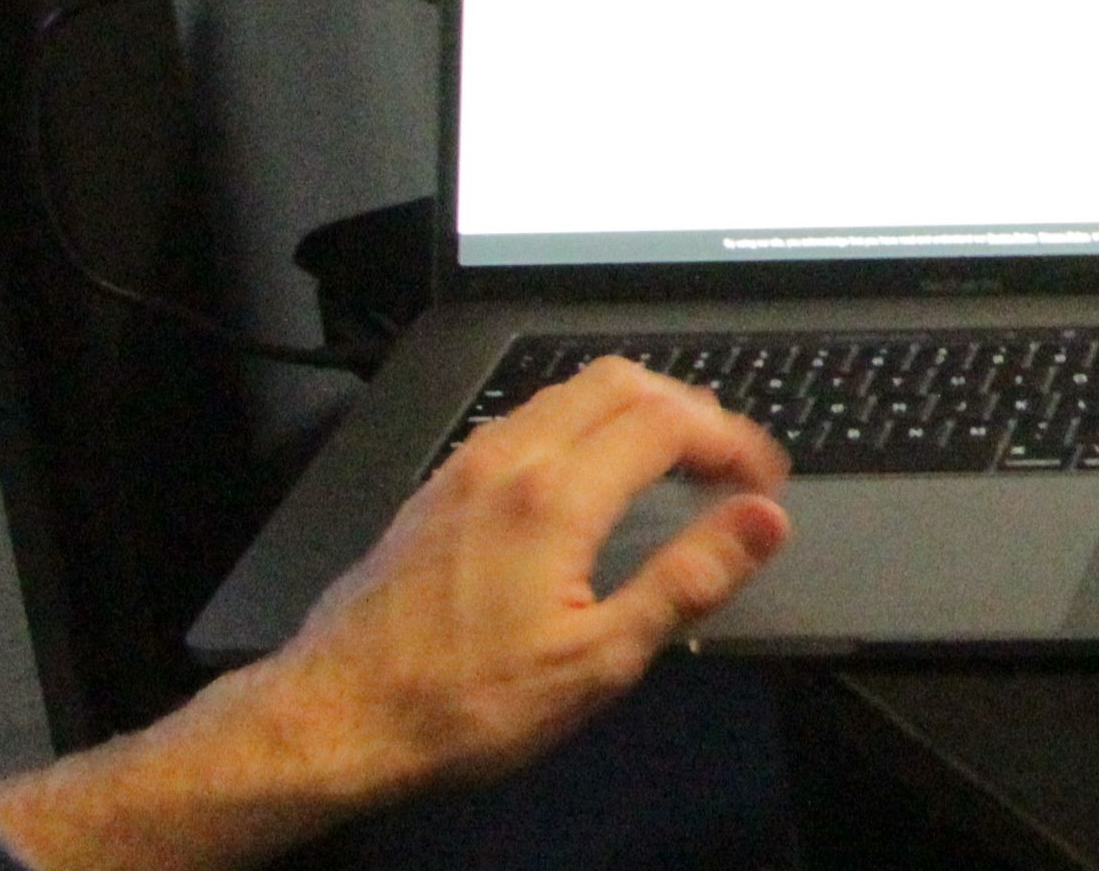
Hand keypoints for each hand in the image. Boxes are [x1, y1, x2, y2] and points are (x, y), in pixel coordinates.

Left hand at [257, 356, 796, 804]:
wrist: (335, 718)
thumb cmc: (460, 703)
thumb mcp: (597, 661)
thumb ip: (687, 580)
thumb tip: (760, 522)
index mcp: (555, 498)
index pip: (670, 422)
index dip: (734, 440)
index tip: (763, 479)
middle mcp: (507, 462)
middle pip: (620, 381)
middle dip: (690, 407)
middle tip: (726, 460)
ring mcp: (465, 469)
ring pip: (566, 393)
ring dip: (634, 409)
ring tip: (671, 462)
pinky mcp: (438, 490)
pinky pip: (523, 421)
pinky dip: (579, 426)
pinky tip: (588, 479)